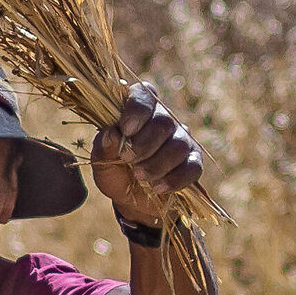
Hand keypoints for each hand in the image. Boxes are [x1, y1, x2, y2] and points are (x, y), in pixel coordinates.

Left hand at [90, 82, 202, 227]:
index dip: (137, 109)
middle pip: (164, 122)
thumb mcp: (102, 162)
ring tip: (141, 176)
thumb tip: (111, 134)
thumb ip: (103, 148)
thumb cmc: (116, 173)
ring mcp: (181, 139)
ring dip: (157, 165)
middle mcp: (163, 120)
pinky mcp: (193, 161)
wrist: (132, 200)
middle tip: (128, 161)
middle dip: (144, 145)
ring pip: (178, 146)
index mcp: (138, 112)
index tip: (126, 129)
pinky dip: (174, 179)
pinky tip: (159, 187)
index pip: (144, 94)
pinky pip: (192, 167)